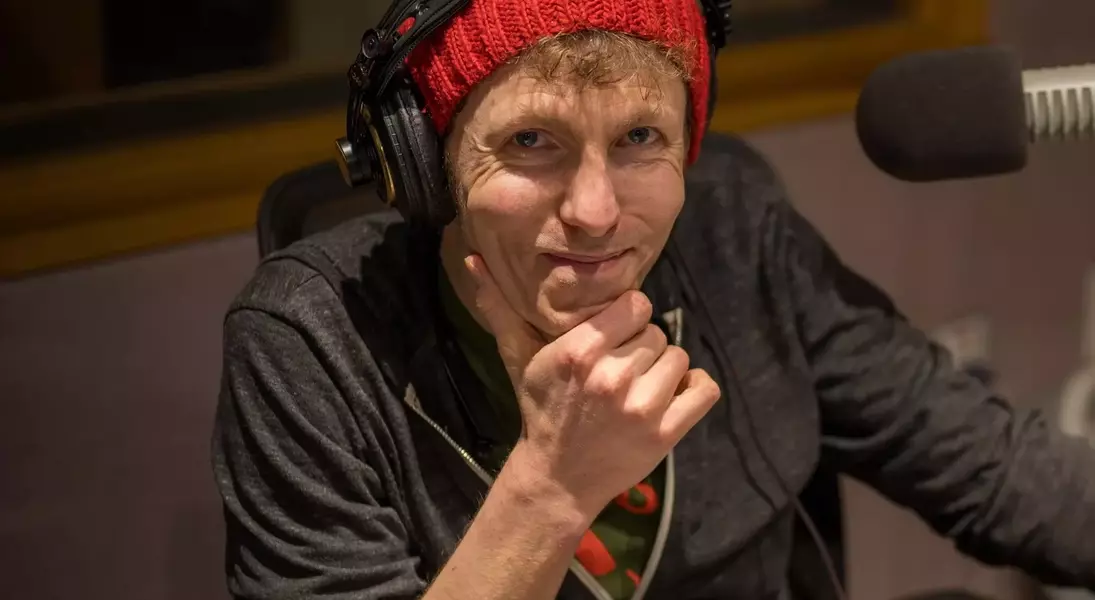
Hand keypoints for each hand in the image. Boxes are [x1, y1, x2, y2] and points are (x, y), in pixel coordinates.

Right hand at [465, 255, 720, 518]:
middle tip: (621, 370)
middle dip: (642, 348)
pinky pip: (704, 389)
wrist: (558, 478)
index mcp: (578, 352)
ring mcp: (641, 407)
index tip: (614, 336)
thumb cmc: (541, 410)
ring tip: (640, 387)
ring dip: (665, 370)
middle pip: (657, 332)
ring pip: (679, 358)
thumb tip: (471, 256)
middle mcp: (611, 377)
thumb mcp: (519, 358)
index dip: (628, 318)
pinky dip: (695, 389)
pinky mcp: (666, 433)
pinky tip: (673, 396)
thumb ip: (499, 307)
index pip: (636, 305)